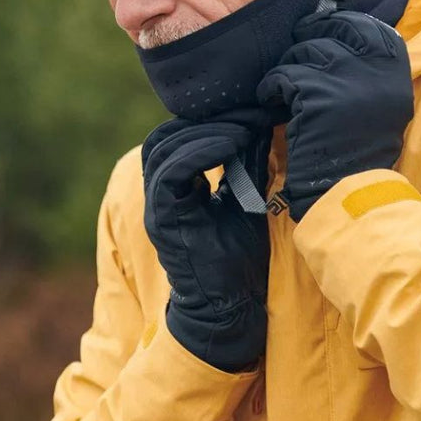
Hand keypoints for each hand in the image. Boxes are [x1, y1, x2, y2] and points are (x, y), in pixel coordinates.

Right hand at [142, 120, 269, 371]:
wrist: (231, 311)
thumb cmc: (240, 260)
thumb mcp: (246, 199)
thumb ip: (247, 164)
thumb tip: (262, 123)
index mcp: (176, 189)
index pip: (176, 137)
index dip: (208, 119)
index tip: (248, 108)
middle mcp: (160, 195)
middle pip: (164, 137)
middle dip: (205, 119)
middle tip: (246, 112)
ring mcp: (158, 208)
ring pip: (164, 148)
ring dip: (206, 131)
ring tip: (243, 126)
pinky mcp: (163, 220)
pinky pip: (171, 172)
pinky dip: (201, 152)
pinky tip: (233, 143)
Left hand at [257, 10, 413, 221]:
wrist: (348, 187)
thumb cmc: (362, 148)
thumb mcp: (385, 103)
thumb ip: (372, 70)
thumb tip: (342, 36)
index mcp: (395, 70)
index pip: (369, 26)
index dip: (343, 23)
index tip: (325, 29)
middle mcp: (375, 68)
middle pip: (337, 28)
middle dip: (313, 33)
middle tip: (299, 44)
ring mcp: (345, 77)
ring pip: (306, 51)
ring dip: (291, 65)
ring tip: (286, 86)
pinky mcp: (315, 93)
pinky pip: (283, 75)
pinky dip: (271, 87)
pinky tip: (271, 100)